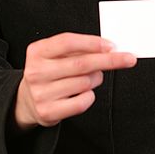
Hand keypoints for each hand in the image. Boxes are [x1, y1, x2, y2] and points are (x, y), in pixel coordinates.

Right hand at [14, 32, 136, 129]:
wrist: (27, 100)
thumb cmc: (49, 71)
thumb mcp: (54, 54)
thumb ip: (77, 49)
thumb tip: (108, 48)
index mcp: (37, 51)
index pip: (68, 42)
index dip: (92, 42)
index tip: (111, 45)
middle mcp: (36, 72)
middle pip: (81, 63)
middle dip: (108, 60)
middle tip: (127, 58)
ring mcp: (41, 93)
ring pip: (84, 83)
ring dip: (97, 78)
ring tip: (92, 77)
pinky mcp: (48, 112)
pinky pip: (82, 102)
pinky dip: (90, 96)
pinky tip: (84, 92)